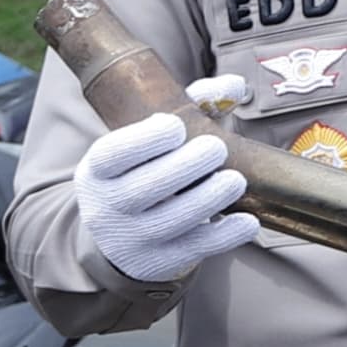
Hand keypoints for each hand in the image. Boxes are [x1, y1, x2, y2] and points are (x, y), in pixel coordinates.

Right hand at [74, 103, 255, 286]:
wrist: (122, 237)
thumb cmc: (146, 170)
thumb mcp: (151, 140)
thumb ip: (192, 106)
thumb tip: (235, 86)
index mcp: (98, 169)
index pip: (112, 155)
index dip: (144, 140)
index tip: (175, 126)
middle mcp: (108, 206)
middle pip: (145, 188)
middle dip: (185, 166)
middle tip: (215, 148)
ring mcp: (132, 238)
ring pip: (171, 220)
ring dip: (208, 199)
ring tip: (234, 181)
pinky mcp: (161, 260)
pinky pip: (195, 249)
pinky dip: (225, 236)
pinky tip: (248, 221)